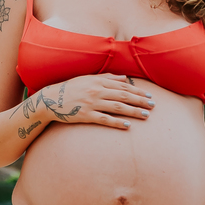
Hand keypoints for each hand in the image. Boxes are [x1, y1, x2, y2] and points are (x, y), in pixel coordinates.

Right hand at [20, 75, 154, 138]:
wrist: (50, 100)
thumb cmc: (71, 88)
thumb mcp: (88, 79)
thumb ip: (107, 78)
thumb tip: (125, 78)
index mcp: (98, 81)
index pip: (123, 86)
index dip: (138, 91)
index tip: (149, 95)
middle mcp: (96, 91)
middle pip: (124, 96)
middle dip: (140, 101)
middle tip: (153, 105)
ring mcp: (91, 103)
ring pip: (117, 107)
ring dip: (133, 111)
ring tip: (146, 115)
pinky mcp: (86, 116)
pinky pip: (104, 119)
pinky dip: (117, 122)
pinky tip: (127, 126)